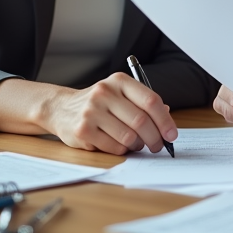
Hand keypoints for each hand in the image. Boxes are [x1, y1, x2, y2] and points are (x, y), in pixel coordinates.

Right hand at [42, 72, 177, 155]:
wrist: (61, 108)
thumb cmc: (99, 103)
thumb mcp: (120, 95)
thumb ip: (142, 103)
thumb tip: (167, 115)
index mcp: (119, 81)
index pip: (150, 100)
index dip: (165, 120)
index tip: (171, 134)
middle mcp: (104, 93)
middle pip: (141, 121)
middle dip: (155, 138)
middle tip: (158, 146)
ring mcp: (92, 111)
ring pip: (128, 137)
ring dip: (138, 145)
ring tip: (136, 144)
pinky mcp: (83, 130)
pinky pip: (114, 147)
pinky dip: (122, 150)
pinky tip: (118, 145)